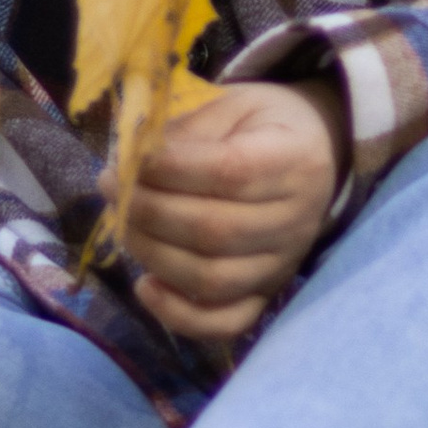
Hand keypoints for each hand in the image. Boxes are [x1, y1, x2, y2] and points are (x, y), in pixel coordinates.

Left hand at [121, 78, 346, 341]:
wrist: (316, 155)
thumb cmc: (264, 126)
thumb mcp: (233, 105)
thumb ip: (187, 130)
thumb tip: (129, 160)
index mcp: (295, 161)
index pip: (229, 173)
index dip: (169, 170)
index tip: (128, 160)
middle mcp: (297, 220)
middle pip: (215, 231)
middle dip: (149, 211)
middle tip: (111, 187)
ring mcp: (283, 264)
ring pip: (213, 279)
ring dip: (153, 254)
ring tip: (123, 224)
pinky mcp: (267, 294)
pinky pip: (226, 323)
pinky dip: (179, 315)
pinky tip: (145, 287)